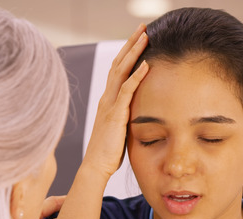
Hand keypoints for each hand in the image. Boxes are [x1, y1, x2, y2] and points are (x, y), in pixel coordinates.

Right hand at [81, 24, 149, 178]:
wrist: (95, 167)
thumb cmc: (108, 153)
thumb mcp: (119, 129)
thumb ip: (126, 117)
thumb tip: (138, 114)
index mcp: (108, 101)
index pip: (118, 70)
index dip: (128, 53)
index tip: (139, 40)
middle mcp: (106, 98)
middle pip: (118, 63)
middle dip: (131, 44)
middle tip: (143, 27)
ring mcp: (109, 105)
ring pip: (121, 71)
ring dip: (134, 52)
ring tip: (146, 36)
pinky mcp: (115, 114)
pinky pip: (126, 91)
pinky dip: (136, 76)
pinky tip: (147, 65)